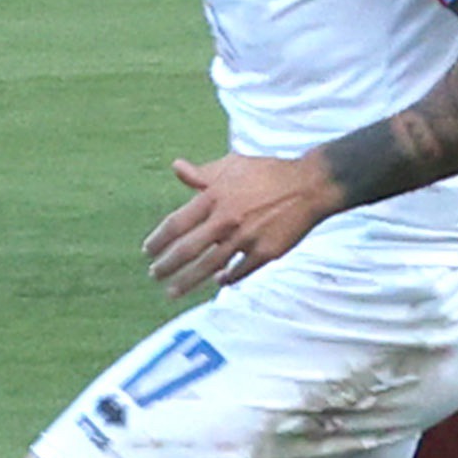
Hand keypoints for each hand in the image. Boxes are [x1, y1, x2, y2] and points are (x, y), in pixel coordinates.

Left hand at [144, 153, 341, 296]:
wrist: (309, 186)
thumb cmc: (268, 173)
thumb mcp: (233, 166)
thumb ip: (202, 174)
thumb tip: (176, 167)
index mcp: (215, 197)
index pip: (177, 224)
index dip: (159, 240)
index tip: (148, 251)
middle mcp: (226, 219)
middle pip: (187, 250)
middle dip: (166, 266)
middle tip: (154, 275)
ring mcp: (246, 238)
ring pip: (209, 267)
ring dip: (187, 282)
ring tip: (172, 291)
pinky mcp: (265, 252)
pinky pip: (239, 272)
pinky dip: (226, 279)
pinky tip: (218, 282)